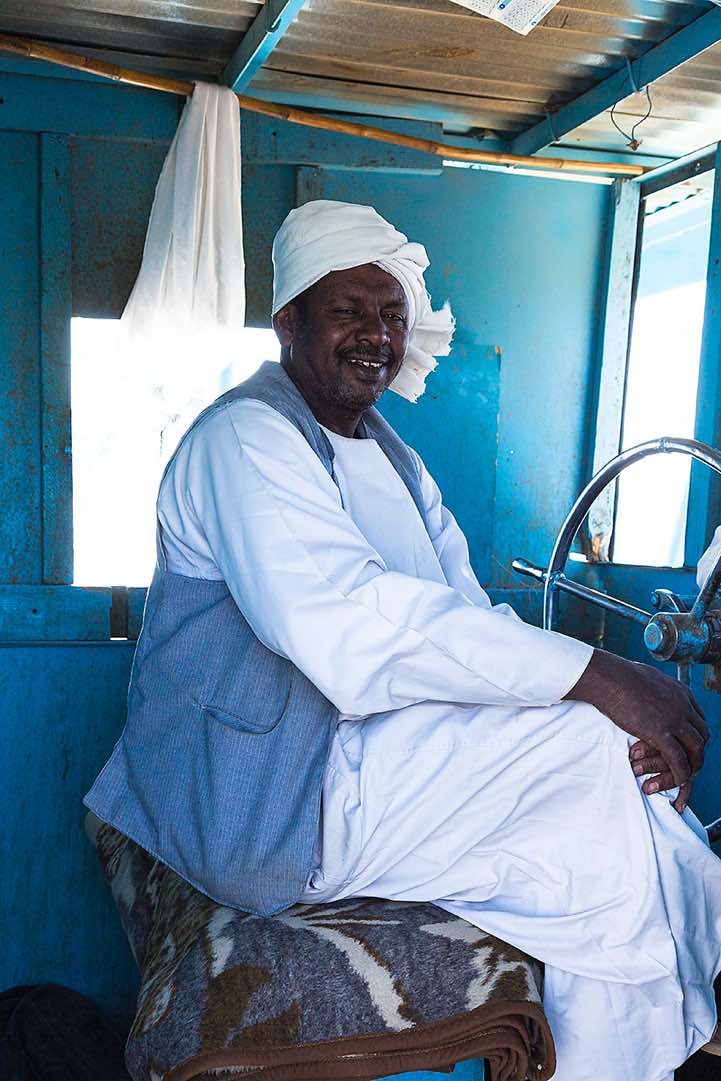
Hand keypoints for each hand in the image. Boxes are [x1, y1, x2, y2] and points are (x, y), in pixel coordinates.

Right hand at [564, 649, 707, 809]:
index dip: (695, 734)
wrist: (608, 678)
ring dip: (692, 766)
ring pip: (695, 750)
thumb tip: (644, 687)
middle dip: (697, 751)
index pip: (698, 718)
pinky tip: (678, 782)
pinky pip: (678, 760)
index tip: (686, 743)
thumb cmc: (617, 675)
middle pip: (702, 735)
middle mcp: (683, 706)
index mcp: (680, 692)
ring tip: (685, 776)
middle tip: (688, 762)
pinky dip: (680, 774)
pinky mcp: (661, 734)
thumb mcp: (645, 677)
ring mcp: (674, 720)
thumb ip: (653, 688)